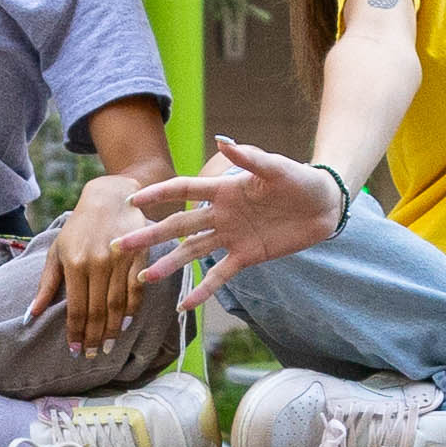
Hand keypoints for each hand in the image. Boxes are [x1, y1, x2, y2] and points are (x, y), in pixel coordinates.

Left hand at [39, 169, 160, 351]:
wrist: (110, 196)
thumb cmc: (79, 227)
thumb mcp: (57, 251)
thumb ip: (47, 284)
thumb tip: (31, 314)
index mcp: (75, 263)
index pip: (76, 308)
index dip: (76, 332)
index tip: (75, 350)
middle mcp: (97, 263)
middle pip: (97, 311)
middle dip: (94, 337)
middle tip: (92, 355)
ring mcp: (120, 260)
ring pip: (118, 305)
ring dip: (112, 329)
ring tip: (107, 347)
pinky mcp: (139, 256)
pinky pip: (137, 291)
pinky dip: (132, 310)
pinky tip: (125, 324)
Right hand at [130, 137, 346, 288]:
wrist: (325, 205)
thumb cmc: (300, 179)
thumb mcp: (277, 167)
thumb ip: (249, 158)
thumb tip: (222, 141)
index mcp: (225, 190)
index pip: (184, 190)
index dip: (159, 194)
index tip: (132, 200)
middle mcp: (221, 214)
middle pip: (179, 225)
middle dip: (150, 236)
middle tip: (121, 247)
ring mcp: (231, 237)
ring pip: (192, 251)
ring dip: (169, 264)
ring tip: (145, 278)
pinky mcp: (246, 256)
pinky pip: (220, 276)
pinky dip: (203, 290)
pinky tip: (184, 306)